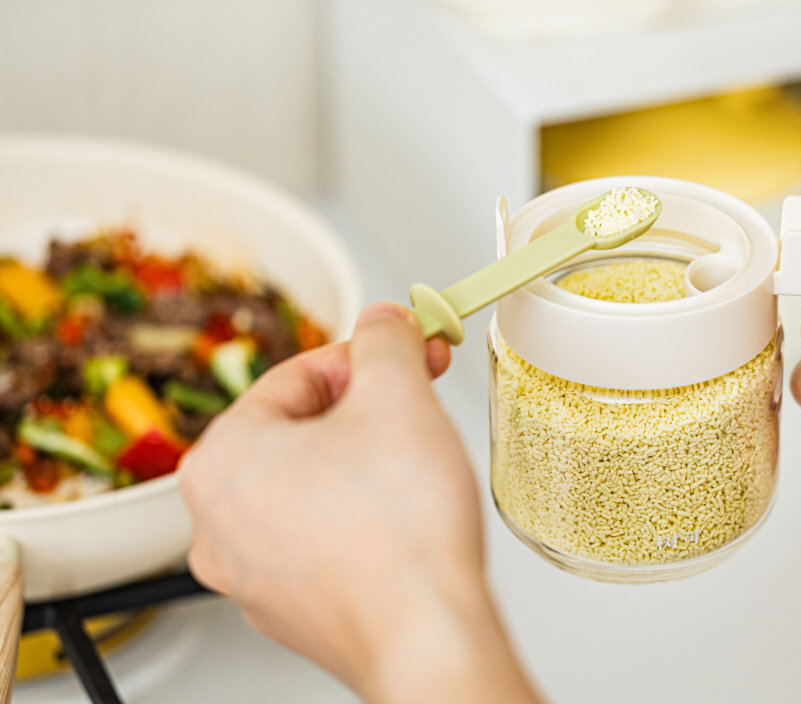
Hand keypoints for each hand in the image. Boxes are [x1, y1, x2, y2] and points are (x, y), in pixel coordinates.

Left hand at [180, 303, 538, 703]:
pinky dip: (365, 519)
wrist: (426, 636)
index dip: (367, 356)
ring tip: (417, 467)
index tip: (408, 350)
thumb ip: (385, 339)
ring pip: (313, 485)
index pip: (298, 376)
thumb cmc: (399, 533)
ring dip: (367, 462)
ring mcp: (251, 574)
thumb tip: (383, 322)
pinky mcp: (293, 610)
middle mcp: (217, 522)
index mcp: (221, 459)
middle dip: (368, 410)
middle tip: (419, 401)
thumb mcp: (396, 394)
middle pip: (302, 430)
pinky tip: (407, 521)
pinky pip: (325, 538)